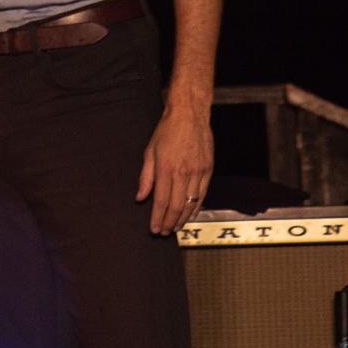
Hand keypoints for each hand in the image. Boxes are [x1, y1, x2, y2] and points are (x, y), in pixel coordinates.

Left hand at [136, 104, 213, 234]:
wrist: (189, 114)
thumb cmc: (167, 131)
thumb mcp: (150, 152)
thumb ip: (145, 177)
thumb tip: (140, 197)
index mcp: (166, 168)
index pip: (161, 201)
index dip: (157, 218)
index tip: (154, 229)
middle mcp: (183, 172)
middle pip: (177, 206)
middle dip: (169, 222)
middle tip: (164, 232)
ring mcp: (197, 172)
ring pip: (191, 203)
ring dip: (183, 218)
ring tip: (175, 227)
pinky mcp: (208, 169)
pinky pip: (202, 194)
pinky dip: (196, 207)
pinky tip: (190, 214)